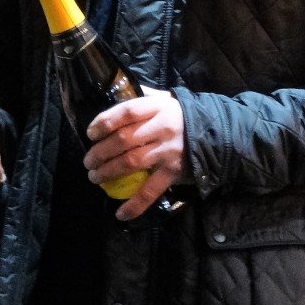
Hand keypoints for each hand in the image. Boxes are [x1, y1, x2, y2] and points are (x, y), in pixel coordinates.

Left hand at [83, 87, 186, 220]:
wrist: (217, 133)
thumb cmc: (181, 115)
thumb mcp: (164, 99)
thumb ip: (141, 97)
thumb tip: (114, 92)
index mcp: (157, 107)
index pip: (126, 112)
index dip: (105, 122)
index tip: (90, 133)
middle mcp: (162, 127)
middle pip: (124, 139)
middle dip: (100, 152)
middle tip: (88, 161)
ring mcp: (168, 150)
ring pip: (132, 162)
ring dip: (108, 171)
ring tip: (95, 176)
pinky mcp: (174, 172)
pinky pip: (151, 190)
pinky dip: (135, 204)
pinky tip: (120, 213)